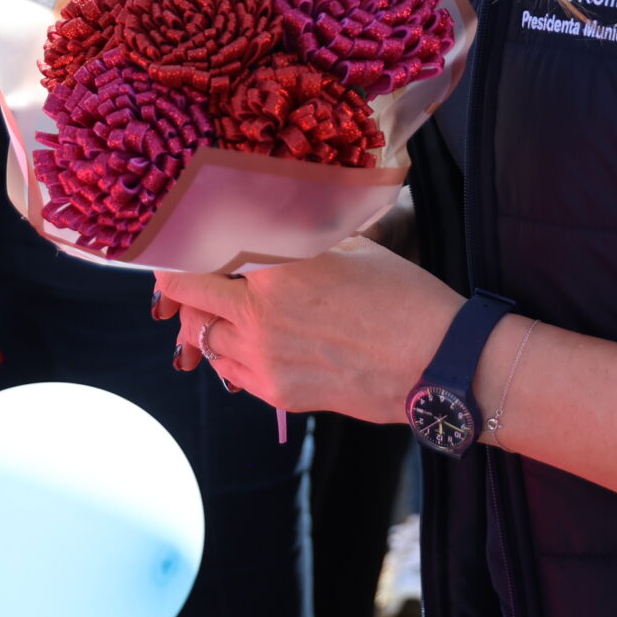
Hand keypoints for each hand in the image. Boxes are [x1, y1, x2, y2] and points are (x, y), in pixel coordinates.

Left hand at [153, 237, 461, 422]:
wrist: (436, 363)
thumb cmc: (401, 297)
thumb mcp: (348, 247)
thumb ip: (298, 238)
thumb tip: (268, 224)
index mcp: (274, 266)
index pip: (197, 253)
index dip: (182, 245)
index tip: (181, 239)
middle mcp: (258, 314)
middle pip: (187, 296)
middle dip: (182, 283)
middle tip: (188, 272)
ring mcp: (263, 359)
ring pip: (203, 339)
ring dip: (208, 320)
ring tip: (230, 308)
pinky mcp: (277, 392)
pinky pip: (231, 371)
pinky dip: (231, 354)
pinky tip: (255, 341)